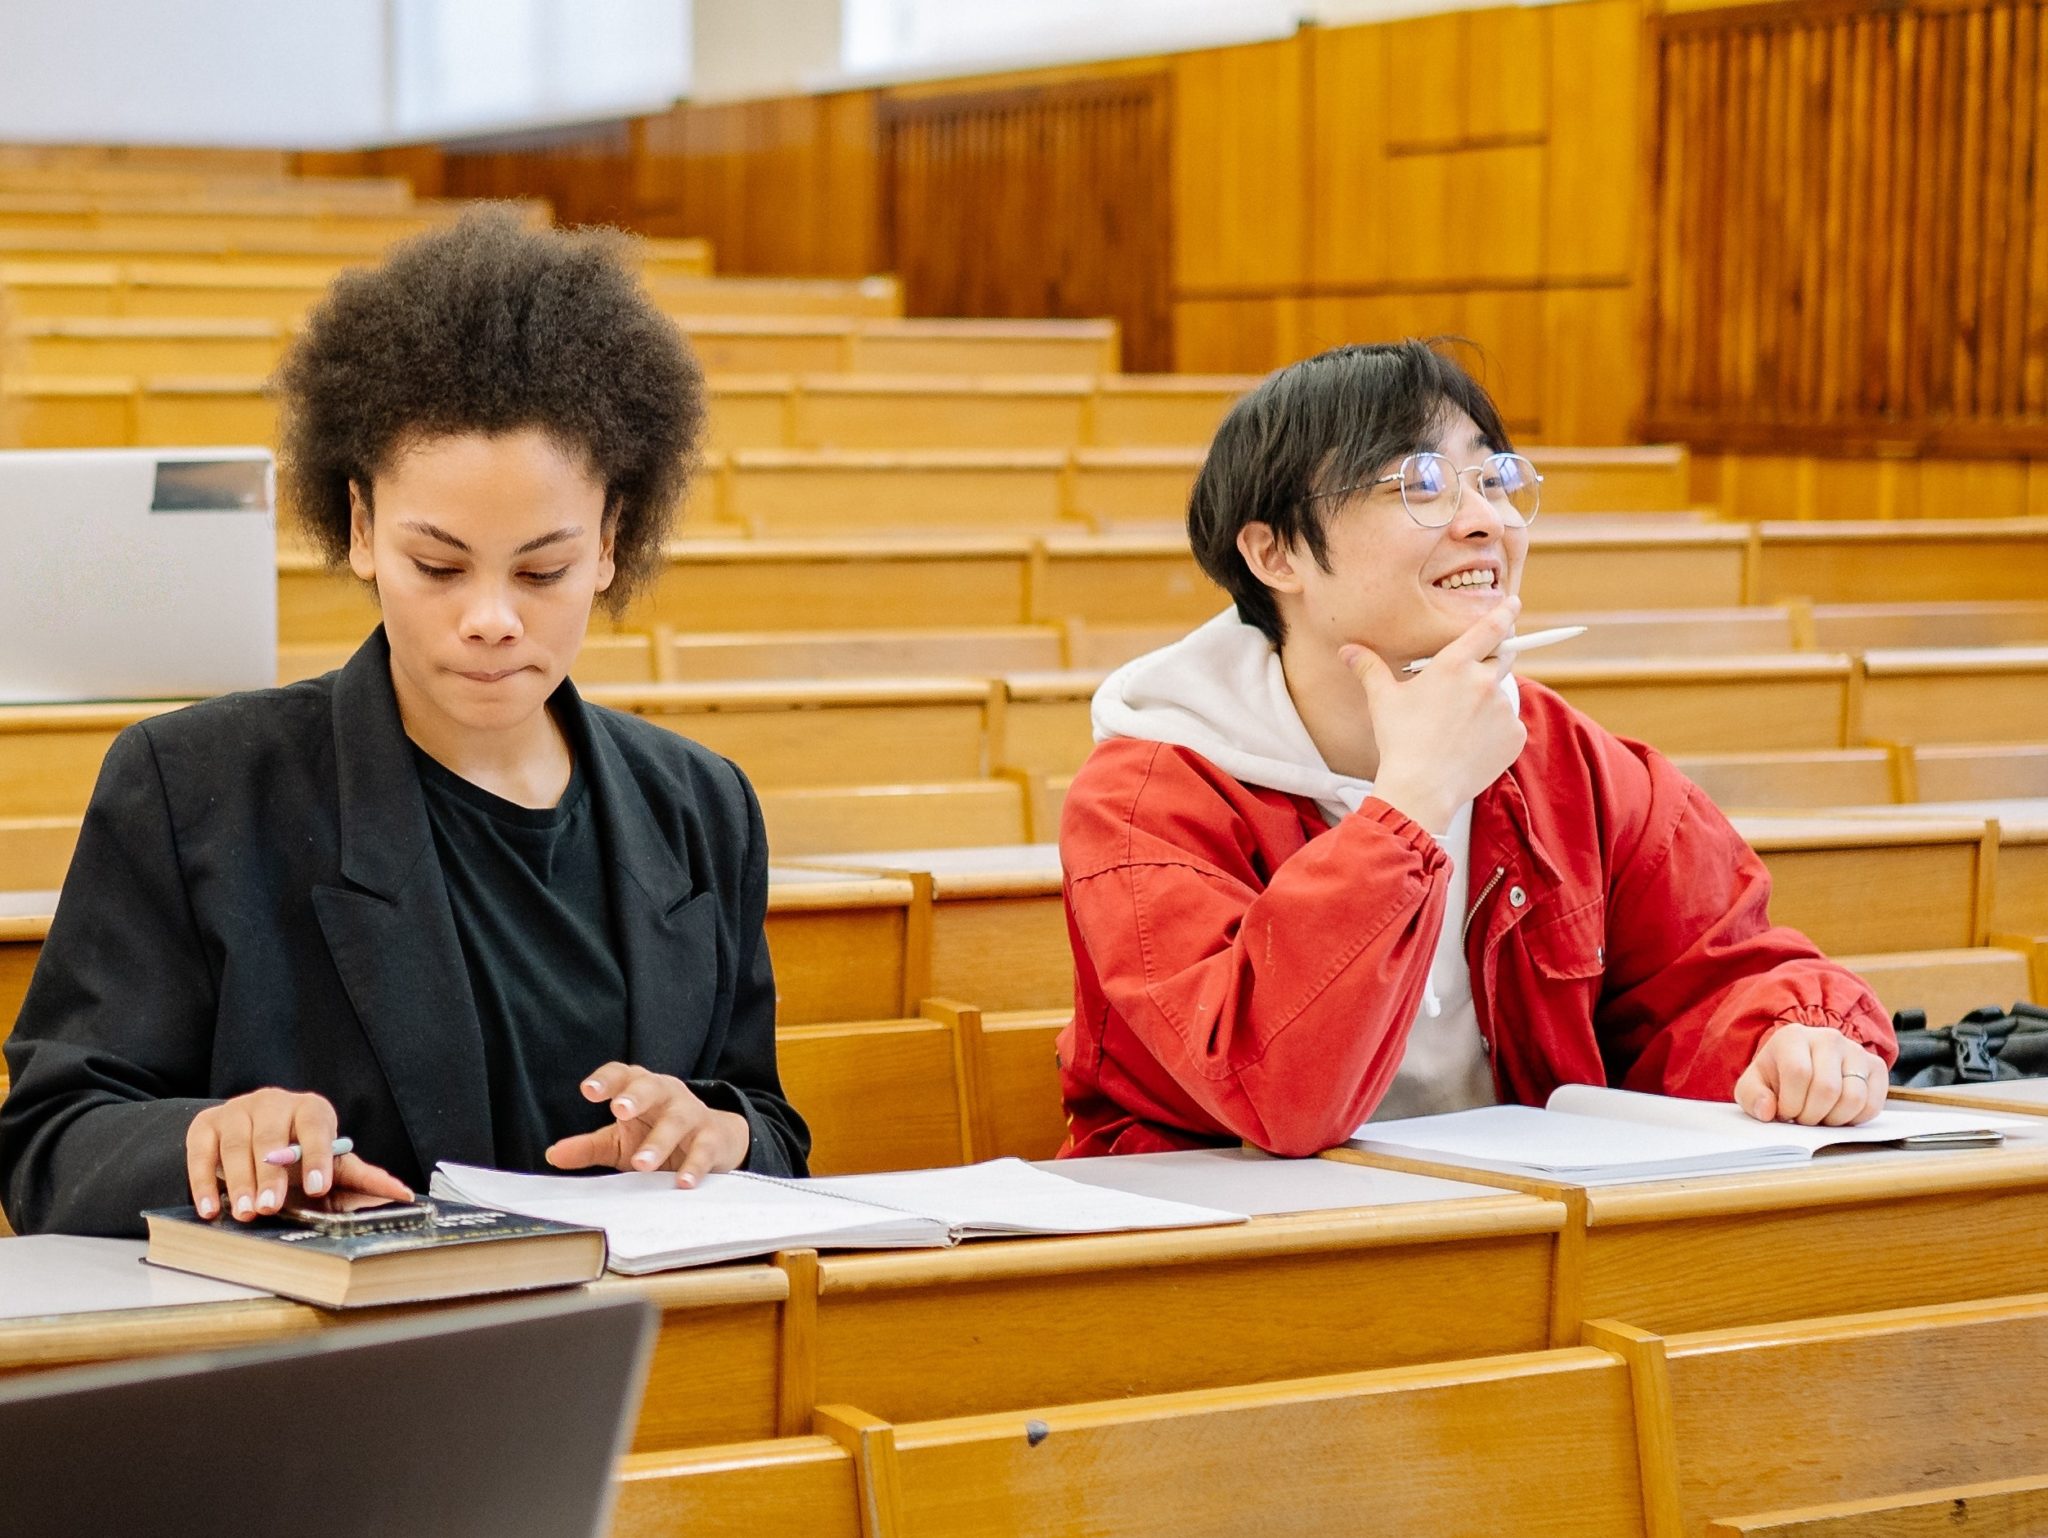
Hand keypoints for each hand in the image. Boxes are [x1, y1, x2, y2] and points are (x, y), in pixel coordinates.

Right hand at [185, 1088, 412, 1221]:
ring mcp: (237, 1111)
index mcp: (311, 1110)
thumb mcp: (329, 1162)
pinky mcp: (205, 1125)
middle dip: (271, 1175)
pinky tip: (211, 1209)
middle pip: (271, 1136)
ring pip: (237, 1144)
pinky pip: (200, 1152)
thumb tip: (402, 1194)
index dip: (316, 1155)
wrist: (251, 1135)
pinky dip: (203, 1182)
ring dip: (239, 1181)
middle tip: (271, 1208)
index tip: (317, 1188)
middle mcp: (273, 1103)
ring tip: (245, 1213)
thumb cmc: (298, 1154)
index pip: (315, 1125)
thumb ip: (362, 1177)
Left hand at [545, 1063, 751, 1187]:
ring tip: (642, 1164)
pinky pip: (704, 1150)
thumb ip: (588, 1147)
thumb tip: (552, 1155)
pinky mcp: (712, 1139)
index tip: (587, 1091)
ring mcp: (692, 1115)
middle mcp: (667, 1095)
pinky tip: (682, 1182)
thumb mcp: (620, 1141)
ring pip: (677, 1121)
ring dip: (660, 1141)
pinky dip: (694, 1166)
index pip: (623, 1074)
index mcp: (641, 1089)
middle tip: (619, 1110)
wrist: (715, 1140)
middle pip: (652, 1087)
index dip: (607, 1080)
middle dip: (636, 1096)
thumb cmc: (657, 1136)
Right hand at [1340, 597, 1527, 832]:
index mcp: (1455, 664)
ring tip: (1457, 728)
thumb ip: (1369, 668)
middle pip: (1501, 659)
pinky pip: (1508, 726)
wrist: (1422, 788)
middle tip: (1466, 686)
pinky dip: (1494, 732)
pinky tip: (1469, 746)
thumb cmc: (1400, 740)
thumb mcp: (1382, 700)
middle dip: (1490, 663)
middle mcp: (1484, 681)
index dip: (1504, 613)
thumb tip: (1347, 650)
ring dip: (1485, 704)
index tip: (1512, 603)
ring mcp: (1502, 709)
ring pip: (1500, 697)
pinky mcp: (1514, 736)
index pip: (1489, 628)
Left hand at [1734, 1025, 1889, 1125]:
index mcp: (1794, 1036)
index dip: (1790, 1103)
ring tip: (1819, 1115)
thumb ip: (1752, 1097)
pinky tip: (1837, 1113)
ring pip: (1853, 1098)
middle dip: (1811, 1115)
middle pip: (1827, 1088)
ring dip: (1833, 1119)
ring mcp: (1856, 1051)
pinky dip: (1854, 1119)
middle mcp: (1829, 1038)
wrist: (1803, 1066)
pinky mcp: (1876, 1067)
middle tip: (1802, 1117)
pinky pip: (1872, 1105)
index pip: (1798, 1073)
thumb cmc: (1777, 1076)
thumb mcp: (1754, 1084)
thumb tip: (1767, 1111)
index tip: (1784, 1112)